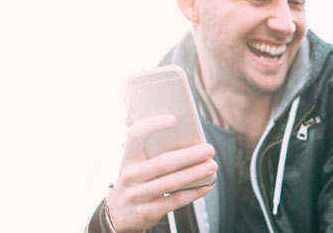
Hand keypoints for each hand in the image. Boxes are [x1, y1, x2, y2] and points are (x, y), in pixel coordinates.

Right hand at [107, 114, 217, 230]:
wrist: (120, 213)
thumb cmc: (137, 180)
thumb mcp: (137, 165)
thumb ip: (154, 153)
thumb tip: (191, 141)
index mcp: (128, 157)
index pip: (135, 134)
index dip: (153, 125)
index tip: (175, 118)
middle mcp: (129, 175)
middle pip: (162, 163)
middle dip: (188, 156)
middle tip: (209, 149)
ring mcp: (137, 195)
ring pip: (170, 183)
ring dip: (194, 174)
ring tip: (212, 166)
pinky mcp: (147, 212)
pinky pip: (174, 201)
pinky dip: (193, 193)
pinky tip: (207, 186)